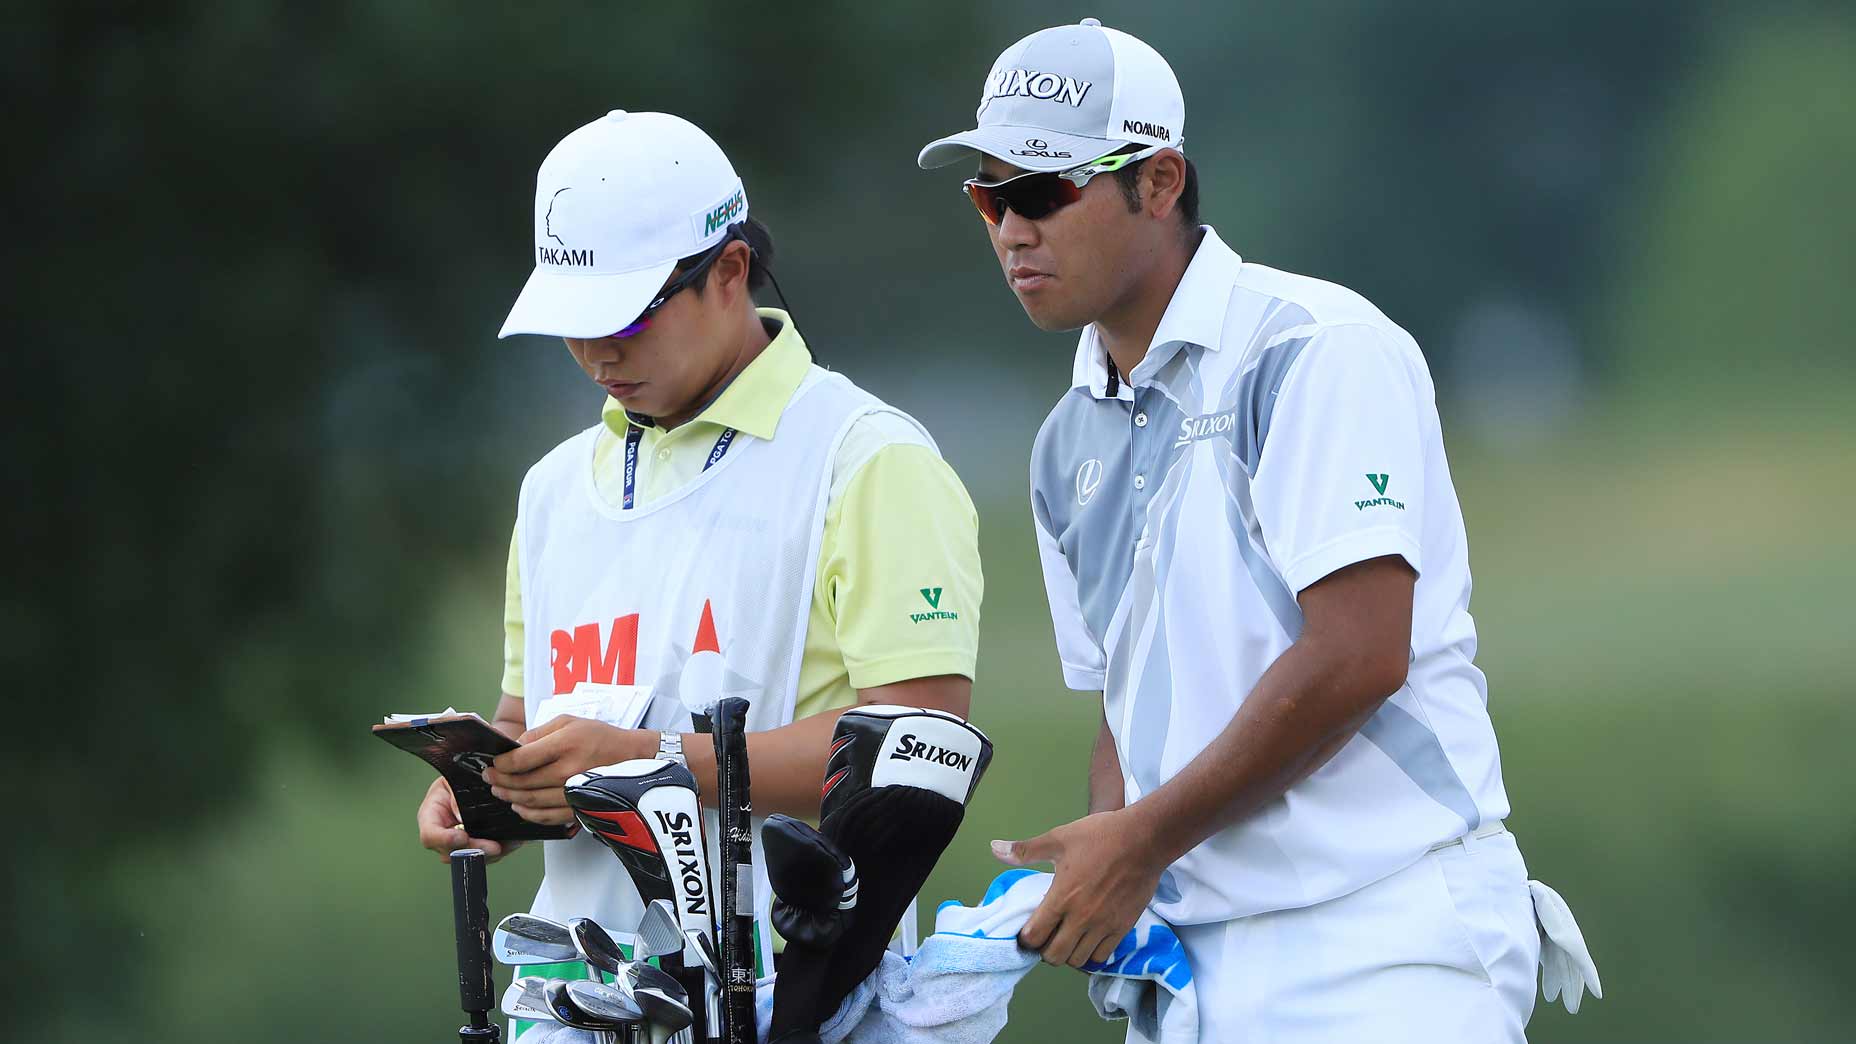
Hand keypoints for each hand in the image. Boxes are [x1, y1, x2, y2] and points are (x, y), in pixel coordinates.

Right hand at [416, 777, 521, 861]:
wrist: (467, 782)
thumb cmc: (456, 781)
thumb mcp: (453, 780)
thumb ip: (455, 796)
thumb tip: (461, 817)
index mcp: (430, 817)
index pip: (430, 835)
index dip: (444, 840)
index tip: (462, 837)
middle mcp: (442, 835)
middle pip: (452, 853)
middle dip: (474, 850)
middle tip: (494, 847)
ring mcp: (459, 844)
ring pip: (471, 859)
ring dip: (491, 854)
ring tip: (508, 844)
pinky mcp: (477, 846)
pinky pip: (487, 855)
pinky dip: (502, 850)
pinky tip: (513, 842)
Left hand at [483, 715, 645, 825]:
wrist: (632, 757)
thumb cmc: (599, 737)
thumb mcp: (568, 722)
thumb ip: (537, 733)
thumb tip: (513, 748)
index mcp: (564, 745)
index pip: (521, 760)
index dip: (501, 764)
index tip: (493, 764)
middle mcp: (568, 771)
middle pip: (522, 783)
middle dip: (500, 781)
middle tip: (490, 778)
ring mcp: (574, 792)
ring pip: (531, 802)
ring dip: (510, 797)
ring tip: (500, 791)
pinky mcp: (578, 807)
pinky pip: (547, 817)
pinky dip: (528, 814)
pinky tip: (519, 806)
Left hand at [993, 808, 1166, 967]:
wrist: (1144, 840)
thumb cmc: (1100, 836)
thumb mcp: (1059, 838)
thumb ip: (1026, 850)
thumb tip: (995, 849)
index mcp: (1062, 897)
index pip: (1034, 937)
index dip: (1025, 938)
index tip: (1027, 931)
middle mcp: (1081, 918)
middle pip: (1054, 957)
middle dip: (1045, 950)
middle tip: (1047, 936)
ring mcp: (1103, 926)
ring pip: (1078, 960)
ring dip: (1068, 953)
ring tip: (1067, 937)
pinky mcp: (1123, 928)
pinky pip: (1102, 956)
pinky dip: (1092, 952)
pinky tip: (1088, 937)